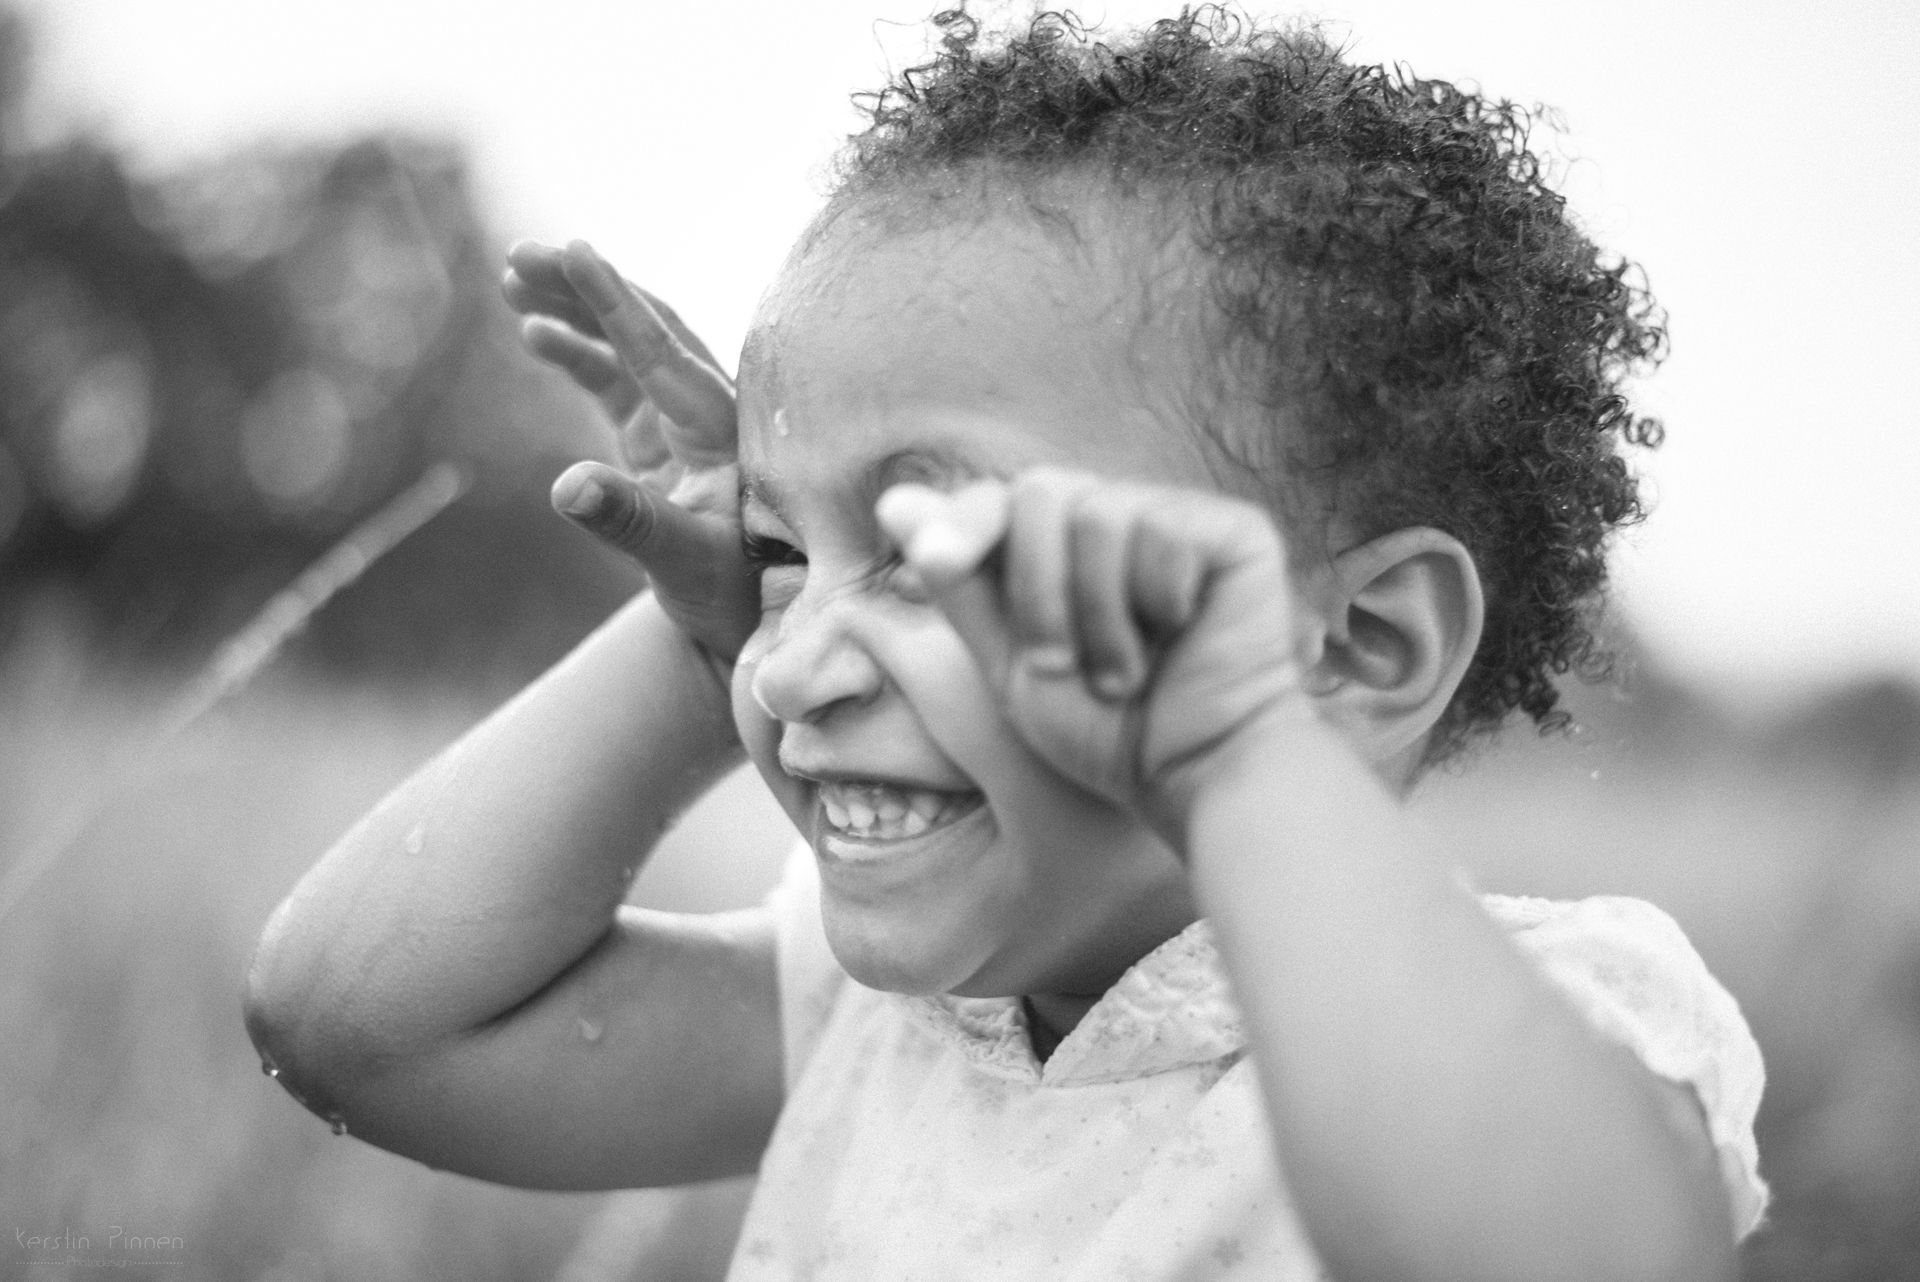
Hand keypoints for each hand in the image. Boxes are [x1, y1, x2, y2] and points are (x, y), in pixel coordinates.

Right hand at [503, 239, 754, 661]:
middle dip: (585, 286)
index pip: (660, 349)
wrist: (747, 619)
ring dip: (575, 310)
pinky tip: (534, 333)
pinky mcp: (661, 437)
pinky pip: (617, 378)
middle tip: (522, 254)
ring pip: (626, 345)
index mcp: (719, 427)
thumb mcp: (680, 562)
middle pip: (644, 326)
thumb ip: (629, 521)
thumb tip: (567, 486)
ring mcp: (683, 420)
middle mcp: (706, 410)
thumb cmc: (729, 592)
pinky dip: (579, 353)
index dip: (615, 299)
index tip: (575, 248)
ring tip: (514, 279)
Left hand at [876, 468, 1313, 843]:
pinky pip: (1164, 528)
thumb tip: (894, 500)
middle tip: (1063, 666)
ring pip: (1098, 512)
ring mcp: (1176, 520)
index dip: (963, 523)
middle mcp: (1119, 520)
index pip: (999, 500)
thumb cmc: (1106, 732)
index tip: (933, 561)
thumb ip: (962, 585)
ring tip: (1126, 674)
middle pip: (1041, 490)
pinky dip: (1157, 598)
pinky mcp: (1233, 531)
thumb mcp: (1010, 663)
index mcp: (1062, 548)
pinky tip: (1181, 639)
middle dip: (1036, 590)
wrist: (1194, 775)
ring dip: (1096, 613)